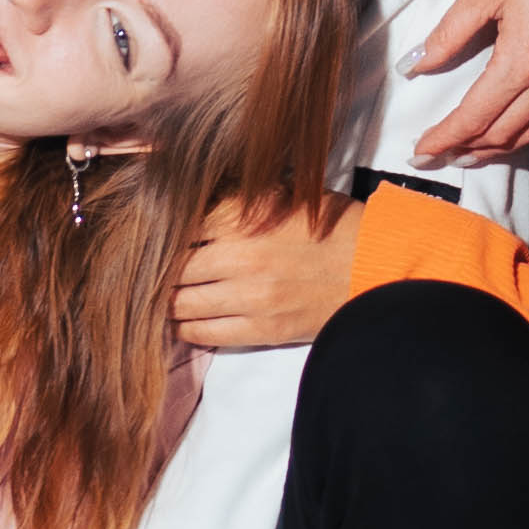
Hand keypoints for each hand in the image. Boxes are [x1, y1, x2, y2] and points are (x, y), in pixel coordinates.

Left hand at [169, 196, 359, 354]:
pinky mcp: (262, 328)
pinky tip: (185, 318)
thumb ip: (238, 202)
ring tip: (166, 294)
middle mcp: (241, 256)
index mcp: (246, 215)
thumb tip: (193, 206)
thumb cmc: (333, 226)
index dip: (161, 232)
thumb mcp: (285, 196)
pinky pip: (204, 333)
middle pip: (172, 267)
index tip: (151, 237)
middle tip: (152, 269)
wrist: (377, 267)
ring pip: (180, 303)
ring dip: (168, 300)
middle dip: (159, 269)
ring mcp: (250, 296)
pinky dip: (187, 326)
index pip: (178, 224)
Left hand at [405, 0, 528, 167]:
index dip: (444, 138)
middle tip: (436, 156)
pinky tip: (516, 131)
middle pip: (504, 134)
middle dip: (465, 150)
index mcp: (523, 60)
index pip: (475, 118)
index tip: (419, 150)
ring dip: (499, 148)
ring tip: (469, 152)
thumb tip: (414, 66)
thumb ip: (447, 34)